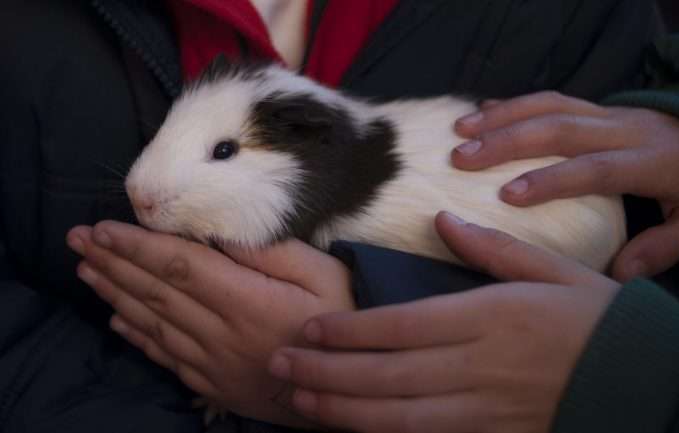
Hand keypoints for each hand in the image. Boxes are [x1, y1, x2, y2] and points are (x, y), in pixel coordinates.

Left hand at [66, 221, 353, 426]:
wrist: (352, 387)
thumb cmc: (344, 321)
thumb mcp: (323, 275)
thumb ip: (272, 253)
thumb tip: (220, 234)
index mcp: (248, 301)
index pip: (180, 266)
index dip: (138, 246)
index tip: (104, 229)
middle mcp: (222, 333)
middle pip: (156, 292)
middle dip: (113, 262)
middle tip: (78, 239)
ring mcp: (214, 361)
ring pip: (153, 323)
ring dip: (115, 294)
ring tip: (87, 270)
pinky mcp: (214, 383)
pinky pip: (165, 357)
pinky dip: (137, 335)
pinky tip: (116, 319)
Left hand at [267, 212, 619, 432]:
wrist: (643, 380)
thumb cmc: (596, 318)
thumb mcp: (550, 270)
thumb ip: (490, 248)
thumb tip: (443, 218)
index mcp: (488, 315)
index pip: (400, 325)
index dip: (348, 331)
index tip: (307, 330)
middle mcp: (477, 363)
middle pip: (386, 373)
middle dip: (327, 372)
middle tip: (280, 366)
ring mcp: (482, 405)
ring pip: (398, 414)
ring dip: (343, 409)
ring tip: (300, 400)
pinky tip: (353, 430)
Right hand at [453, 92, 678, 280]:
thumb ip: (663, 248)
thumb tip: (618, 276)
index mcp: (651, 162)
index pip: (596, 168)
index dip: (551, 179)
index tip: (507, 195)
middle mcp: (625, 131)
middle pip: (561, 128)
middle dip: (507, 141)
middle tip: (462, 159)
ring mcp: (609, 115)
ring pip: (551, 106)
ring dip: (501, 116)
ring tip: (459, 132)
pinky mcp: (598, 109)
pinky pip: (553, 99)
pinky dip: (514, 103)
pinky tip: (481, 112)